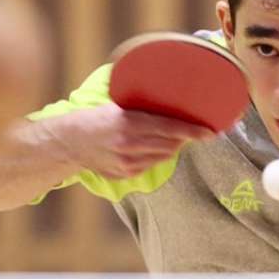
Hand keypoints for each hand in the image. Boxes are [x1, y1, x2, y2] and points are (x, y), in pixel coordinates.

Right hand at [42, 103, 215, 178]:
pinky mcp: (125, 174)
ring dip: (174, 147)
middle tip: (198, 130)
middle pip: (171, 144)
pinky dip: (158, 155)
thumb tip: (171, 103)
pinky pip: (151, 164)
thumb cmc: (95, 118)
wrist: (68, 143)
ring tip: (176, 137)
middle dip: (186, 138)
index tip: (210, 131)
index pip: (170, 128)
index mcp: (128, 123)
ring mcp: (127, 163)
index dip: (193, 131)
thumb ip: (143, 109)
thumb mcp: (118, 107)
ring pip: (164, 156)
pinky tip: (155, 147)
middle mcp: (129, 145)